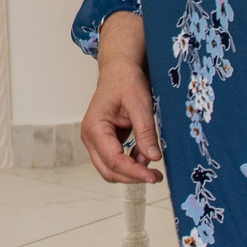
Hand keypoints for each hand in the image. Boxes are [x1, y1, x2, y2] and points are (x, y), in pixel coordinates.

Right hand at [78, 12, 163, 184]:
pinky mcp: (104, 141)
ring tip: (150, 156)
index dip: (134, 172)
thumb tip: (154, 158)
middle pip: (109, 170)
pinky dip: (130, 162)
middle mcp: (90, 137)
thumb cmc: (126, 81)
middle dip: (132, 176)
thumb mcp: (140, 104)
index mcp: (95, 127)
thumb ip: (146, 132)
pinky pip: (115, 160)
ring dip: (131, 169)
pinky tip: (143, 152)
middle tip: (156, 176)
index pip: (113, 159)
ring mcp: (95, 140)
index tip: (154, 176)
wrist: (120, 70)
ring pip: (111, 168)